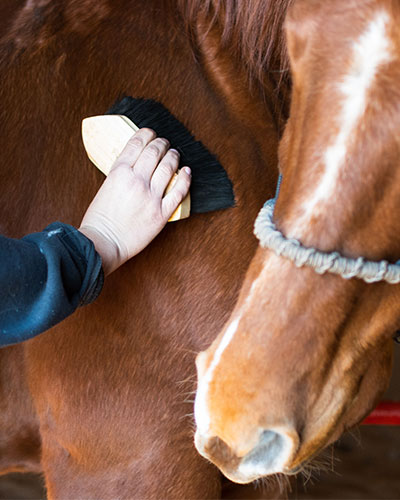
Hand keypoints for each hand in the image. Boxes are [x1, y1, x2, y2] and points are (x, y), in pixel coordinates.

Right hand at [79, 128, 190, 274]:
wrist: (103, 243)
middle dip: (162, 143)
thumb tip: (135, 165)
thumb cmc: (100, 220)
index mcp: (119, 172)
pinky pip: (179, 191)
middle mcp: (136, 181)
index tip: (151, 133)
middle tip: (165, 143)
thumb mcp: (105, 187)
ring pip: (168, 167)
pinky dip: (185, 179)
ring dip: (173, 157)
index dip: (147, 134)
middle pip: (155, 152)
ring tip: (174, 153)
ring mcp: (151, 196)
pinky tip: (187, 172)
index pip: (137, 144)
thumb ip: (121, 175)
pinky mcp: (161, 212)